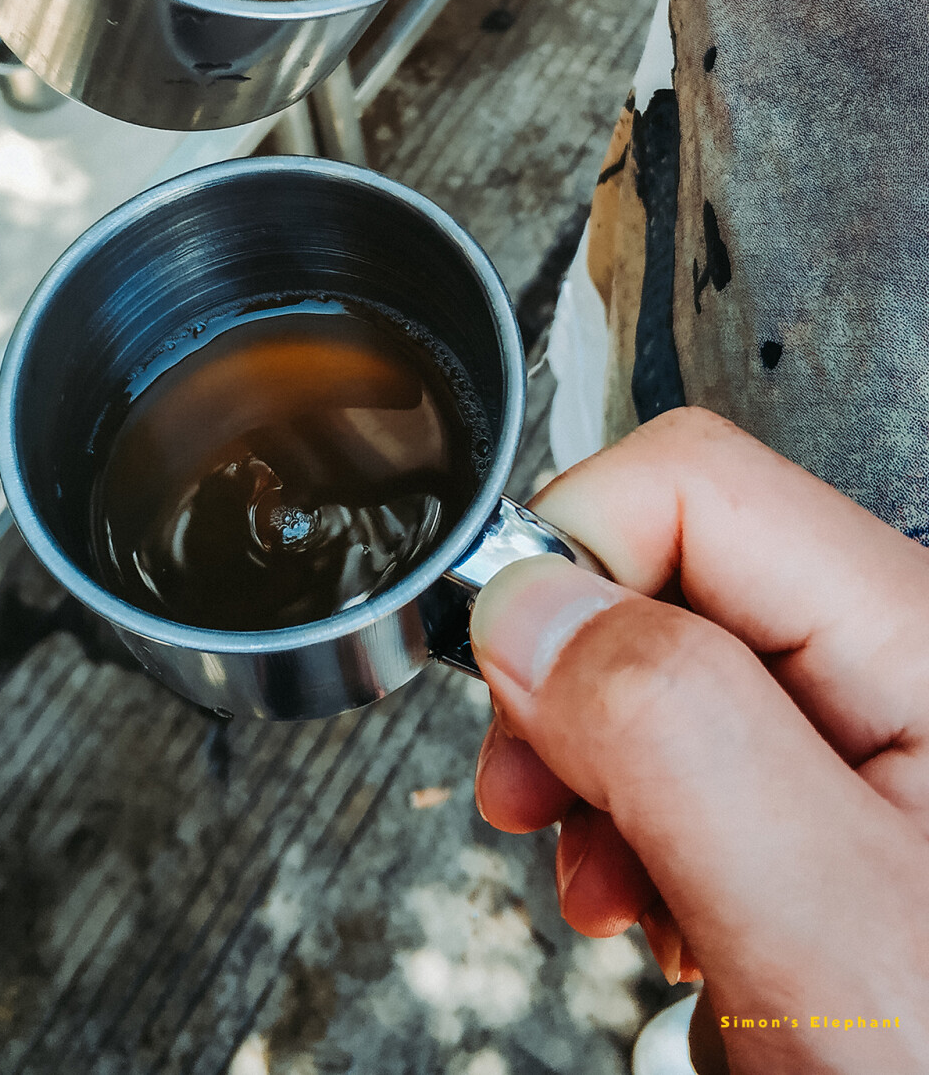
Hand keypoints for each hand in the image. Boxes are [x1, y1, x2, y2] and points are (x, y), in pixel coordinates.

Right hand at [470, 408, 928, 1072]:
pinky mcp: (835, 799)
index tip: (516, 686)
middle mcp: (898, 659)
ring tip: (618, 889)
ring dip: (600, 774)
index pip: (692, 482)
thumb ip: (671, 736)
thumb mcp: (818, 924)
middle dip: (569, 682)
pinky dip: (643, 828)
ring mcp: (869, 731)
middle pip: (667, 566)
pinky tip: (666, 906)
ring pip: (666, 663)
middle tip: (538, 797)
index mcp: (916, 638)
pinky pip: (697, 753)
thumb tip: (527, 605)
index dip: (573, 561)